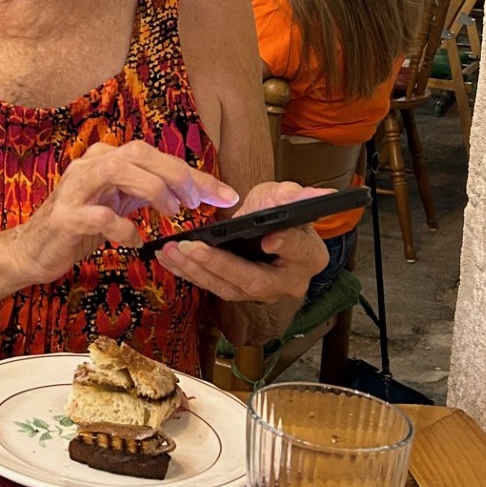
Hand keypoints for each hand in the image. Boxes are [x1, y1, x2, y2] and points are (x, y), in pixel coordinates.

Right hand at [10, 140, 237, 287]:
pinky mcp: (65, 217)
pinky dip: (124, 228)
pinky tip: (135, 240)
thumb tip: (192, 190)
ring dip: (154, 191)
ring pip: (119, 171)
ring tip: (172, 214)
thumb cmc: (79, 226)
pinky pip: (100, 215)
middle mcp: (90, 165)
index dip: (194, 174)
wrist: (32, 249)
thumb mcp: (118, 203)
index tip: (225, 195)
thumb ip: (148, 192)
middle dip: (177, 175)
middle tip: (197, 203)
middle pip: (139, 153)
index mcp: (106, 159)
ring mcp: (75, 189)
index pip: (155, 156)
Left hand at [155, 180, 327, 304]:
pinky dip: (189, 273)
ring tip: (172, 251)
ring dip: (197, 270)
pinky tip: (169, 260)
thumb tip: (316, 194)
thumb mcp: (283, 196)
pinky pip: (212, 286)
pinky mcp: (237, 291)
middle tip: (192, 248)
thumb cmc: (278, 211)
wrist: (266, 227)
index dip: (285, 246)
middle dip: (220, 265)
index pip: (299, 252)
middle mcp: (288, 281)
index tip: (268, 240)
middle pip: (255, 281)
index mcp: (309, 256)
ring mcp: (262, 292)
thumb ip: (292, 195)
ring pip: (228, 288)